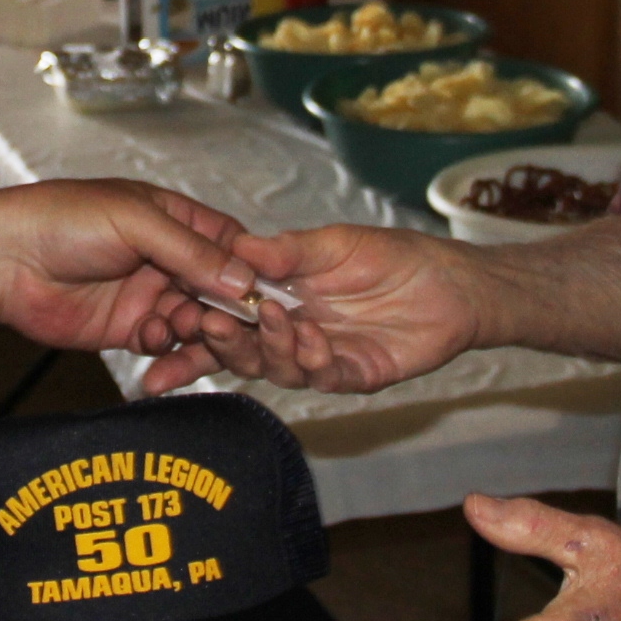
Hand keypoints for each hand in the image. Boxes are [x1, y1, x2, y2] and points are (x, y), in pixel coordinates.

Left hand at [0, 180, 262, 356]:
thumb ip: (191, 251)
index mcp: (176, 219)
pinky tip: (150, 338)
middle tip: (221, 322)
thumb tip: (244, 280)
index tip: (270, 296)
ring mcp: (150, 295)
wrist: (5, 261)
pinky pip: (165, 346)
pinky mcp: (129, 329)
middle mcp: (169, 258)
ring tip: (178, 327)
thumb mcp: (136, 222)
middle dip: (227, 310)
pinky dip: (167, 351)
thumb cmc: (63, 220)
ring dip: (198, 332)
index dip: (253, 271)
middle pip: (221, 292)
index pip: (233, 246)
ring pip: (198, 324)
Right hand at [140, 221, 485, 395]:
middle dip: (222, 344)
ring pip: (278, 369)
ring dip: (269, 348)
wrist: (452, 282)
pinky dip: (314, 360)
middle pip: (241, 352)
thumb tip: (235, 247)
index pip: (225, 319)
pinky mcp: (355, 375)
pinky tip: (314, 338)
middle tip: (211, 325)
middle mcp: (292, 334)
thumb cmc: (393, 256)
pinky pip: (324, 377)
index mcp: (276, 301)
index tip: (167, 324)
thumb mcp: (334, 243)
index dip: (193, 328)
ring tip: (274, 320)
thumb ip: (286, 251)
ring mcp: (322, 358)